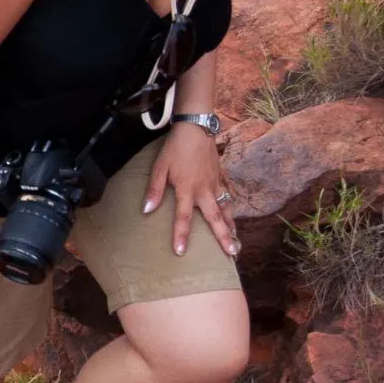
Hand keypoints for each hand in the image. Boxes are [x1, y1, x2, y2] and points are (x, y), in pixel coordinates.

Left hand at [145, 123, 238, 257]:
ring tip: (236, 243)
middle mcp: (204, 190)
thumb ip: (154, 190)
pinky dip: (232, 210)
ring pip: (225, 209)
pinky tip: (233, 219)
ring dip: (231, 227)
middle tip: (231, 254)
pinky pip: (228, 198)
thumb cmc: (175, 148)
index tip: (181, 252)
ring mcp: (215, 184)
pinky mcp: (220, 178)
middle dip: (223, 237)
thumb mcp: (160, 167)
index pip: (183, 217)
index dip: (181, 235)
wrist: (196, 128)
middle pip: (215, 218)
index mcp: (187, 189)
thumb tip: (146, 210)